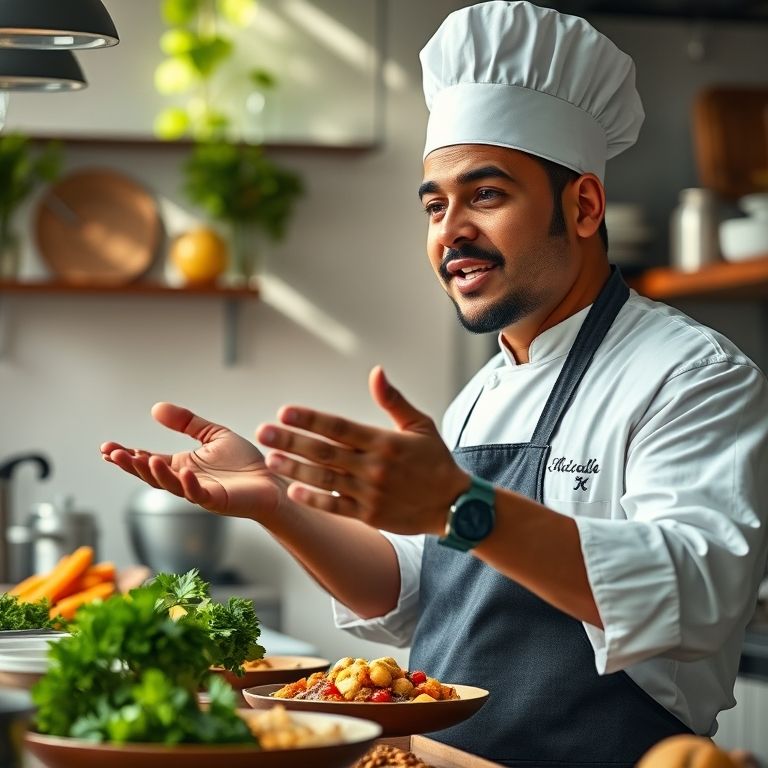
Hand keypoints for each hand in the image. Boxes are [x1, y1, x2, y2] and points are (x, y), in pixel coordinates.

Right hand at [100, 403, 284, 519]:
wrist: (271, 481)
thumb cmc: (243, 462)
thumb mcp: (213, 435)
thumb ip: (187, 423)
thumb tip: (155, 408)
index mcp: (182, 465)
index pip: (148, 460)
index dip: (128, 456)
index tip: (106, 448)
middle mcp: (185, 480)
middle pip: (151, 475)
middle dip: (130, 465)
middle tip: (111, 454)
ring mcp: (200, 492)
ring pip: (170, 485)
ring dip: (155, 473)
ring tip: (142, 459)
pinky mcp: (217, 500)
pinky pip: (199, 493)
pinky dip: (189, 484)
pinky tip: (182, 471)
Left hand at [255, 366, 469, 534]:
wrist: (454, 505)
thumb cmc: (435, 461)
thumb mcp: (420, 424)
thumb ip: (393, 400)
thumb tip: (376, 371)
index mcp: (384, 441)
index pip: (339, 427)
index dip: (310, 419)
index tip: (284, 411)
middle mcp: (374, 466)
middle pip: (324, 451)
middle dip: (291, 440)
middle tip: (264, 431)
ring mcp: (370, 492)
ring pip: (324, 479)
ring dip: (294, 469)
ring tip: (271, 459)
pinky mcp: (370, 515)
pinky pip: (335, 507)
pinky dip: (314, 499)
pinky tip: (293, 490)